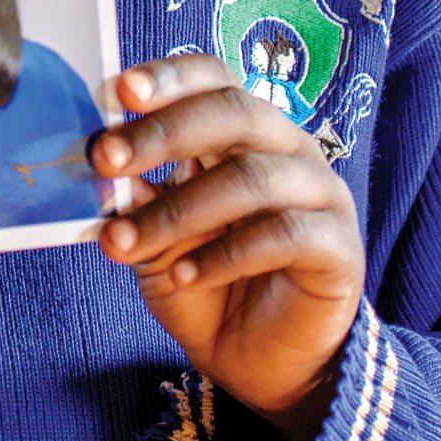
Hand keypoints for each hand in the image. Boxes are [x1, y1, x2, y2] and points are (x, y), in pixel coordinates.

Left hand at [87, 55, 363, 440]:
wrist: (255, 362)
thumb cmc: (202, 283)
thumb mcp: (152, 239)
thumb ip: (134, 198)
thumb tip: (102, 163)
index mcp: (240, 131)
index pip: (213, 79)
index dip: (169, 78)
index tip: (118, 91)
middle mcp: (286, 149)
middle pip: (233, 113)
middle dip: (162, 133)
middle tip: (105, 159)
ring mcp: (320, 194)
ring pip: (252, 178)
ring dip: (178, 210)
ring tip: (127, 243)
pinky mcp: (339, 247)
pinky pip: (282, 235)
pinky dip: (223, 254)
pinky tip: (182, 275)